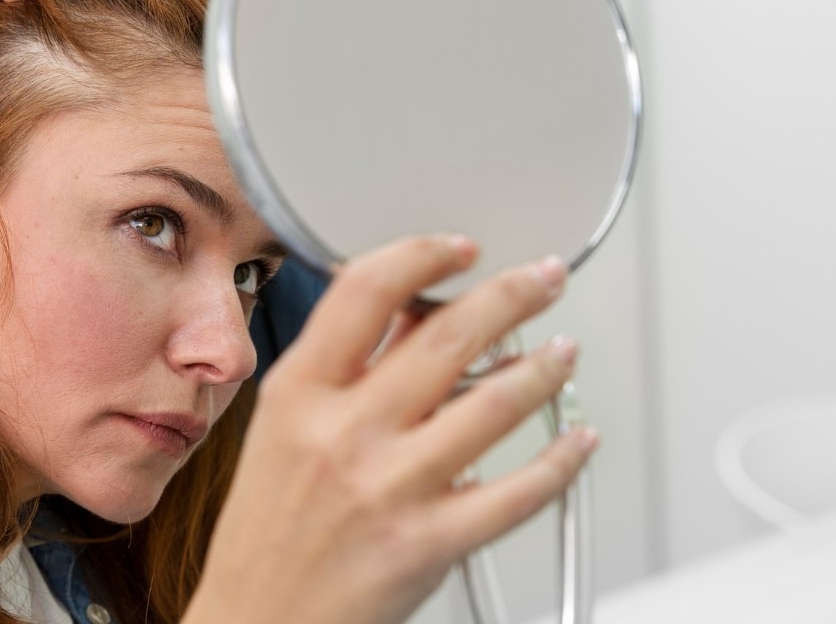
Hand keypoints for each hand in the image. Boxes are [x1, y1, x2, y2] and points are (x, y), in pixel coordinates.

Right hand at [188, 236, 596, 623]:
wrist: (260, 619)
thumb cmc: (269, 531)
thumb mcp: (283, 431)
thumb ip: (343, 371)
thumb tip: (410, 313)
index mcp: (299, 394)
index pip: (365, 291)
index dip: (424, 255)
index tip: (459, 247)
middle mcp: (345, 433)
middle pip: (447, 336)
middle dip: (513, 294)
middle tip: (544, 278)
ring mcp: (390, 487)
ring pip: (495, 404)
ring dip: (544, 368)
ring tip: (562, 351)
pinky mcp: (429, 543)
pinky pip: (518, 491)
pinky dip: (561, 458)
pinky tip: (575, 438)